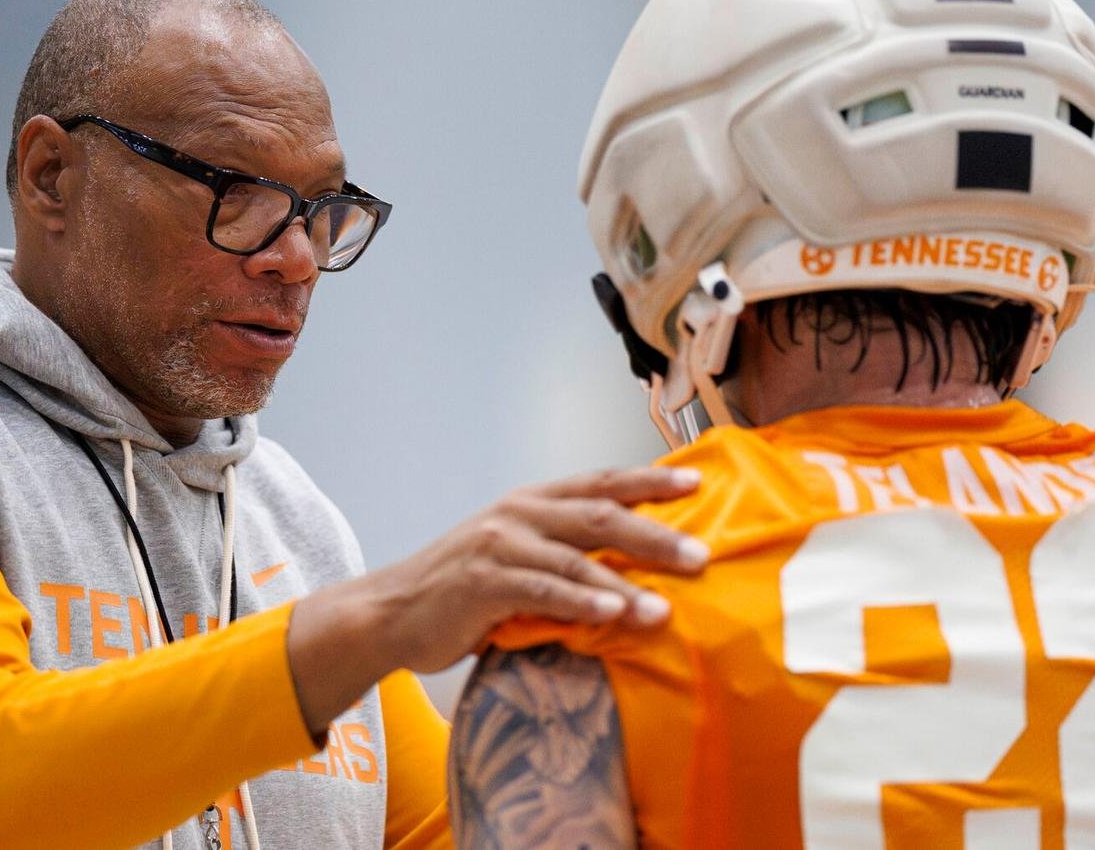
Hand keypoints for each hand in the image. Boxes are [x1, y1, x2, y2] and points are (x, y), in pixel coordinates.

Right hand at [287, 466, 705, 731]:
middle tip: (701, 554)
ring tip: (666, 606)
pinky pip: (542, 590)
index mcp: (533, 502)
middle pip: (599, 515)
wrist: (393, 611)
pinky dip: (581, 601)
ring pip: (575, 557)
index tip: (698, 482)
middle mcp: (519, 514)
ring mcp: (500, 545)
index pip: (601, 482)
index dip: (649, 480)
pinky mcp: (483, 582)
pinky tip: (613, 613)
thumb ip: (565, 554)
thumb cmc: (464, 589)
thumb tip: (633, 568)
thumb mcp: (518, 557)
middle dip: (655, 533)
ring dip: (625, 582)